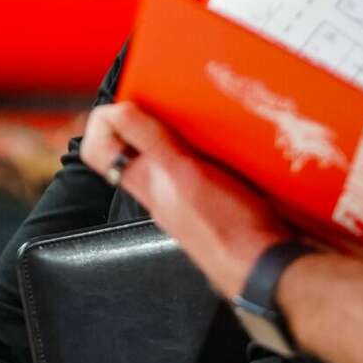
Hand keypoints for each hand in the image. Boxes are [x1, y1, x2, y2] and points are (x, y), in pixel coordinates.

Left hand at [81, 100, 286, 298]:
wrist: (266, 266)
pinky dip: (205, 147)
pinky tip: (226, 141)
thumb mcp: (183, 174)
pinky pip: (195, 164)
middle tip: (161, 97)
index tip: (126, 99)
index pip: (96, 150)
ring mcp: (184, 197)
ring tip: (196, 113)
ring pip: (163, 154)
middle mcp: (159, 190)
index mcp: (145, 182)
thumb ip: (150, 143)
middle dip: (140, 115)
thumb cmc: (229, 228)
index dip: (103, 119)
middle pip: (129, 146)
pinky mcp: (212, 200)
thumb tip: (117, 111)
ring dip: (176, 129)